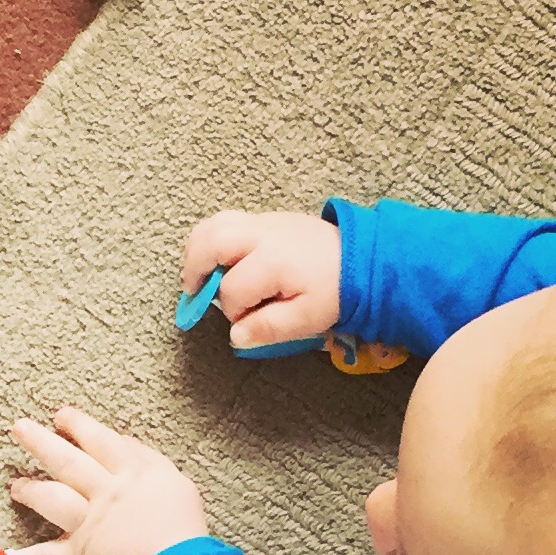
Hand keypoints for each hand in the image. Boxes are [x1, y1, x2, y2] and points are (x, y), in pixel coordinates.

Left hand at [10, 405, 208, 554]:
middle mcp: (105, 493)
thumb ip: (147, 461)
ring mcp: (89, 523)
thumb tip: (123, 444)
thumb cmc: (185, 526)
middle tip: (19, 428)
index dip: (78, 425)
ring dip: (32, 491)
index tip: (61, 415)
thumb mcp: (176, 482)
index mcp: (131, 473)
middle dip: (40, 442)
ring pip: (53, 500)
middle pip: (67, 462)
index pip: (99, 441)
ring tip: (16, 486)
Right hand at [181, 209, 342, 351]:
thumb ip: (270, 328)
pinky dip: (210, 238)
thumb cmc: (336, 291)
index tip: (246, 322)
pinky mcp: (266, 219)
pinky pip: (225, 220)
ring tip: (196, 273)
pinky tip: (214, 259)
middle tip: (192, 292)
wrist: (363, 259)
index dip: (234, 312)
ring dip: (196, 249)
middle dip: (195, 269)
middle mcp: (263, 236)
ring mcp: (263, 222)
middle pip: (211, 243)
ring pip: (213, 225)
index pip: (233, 290)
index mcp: (274, 263)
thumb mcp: (308, 318)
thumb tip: (236, 336)